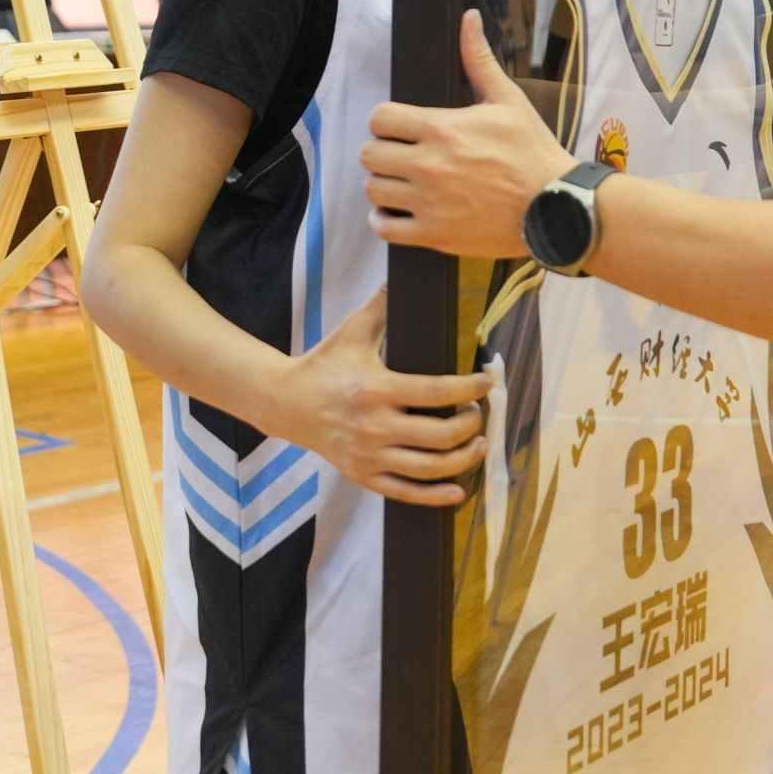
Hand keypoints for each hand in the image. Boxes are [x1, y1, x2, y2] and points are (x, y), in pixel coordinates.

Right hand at [263, 288, 489, 506]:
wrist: (285, 403)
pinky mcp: (363, 475)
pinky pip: (405, 493)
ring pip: (429, 468)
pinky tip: (457, 490)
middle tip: (480, 412)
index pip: (437, 392)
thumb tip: (404, 277)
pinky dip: (435, 496)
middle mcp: (374, 426)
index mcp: (376, 388)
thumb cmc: (324, 364)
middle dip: (471, 424)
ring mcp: (369, 455)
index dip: (471, 387)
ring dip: (463, 459)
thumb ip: (383, 305)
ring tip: (478, 444)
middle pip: (440, 434)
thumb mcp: (352, 330)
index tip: (487, 381)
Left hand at [365, 10, 573, 257]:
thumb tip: (468, 18)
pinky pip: (384, 228)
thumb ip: (478, 60)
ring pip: (373, 190)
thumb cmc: (532, 152)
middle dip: (382, 152)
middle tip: (401, 156)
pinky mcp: (434, 235)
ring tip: (402, 184)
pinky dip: (385, 220)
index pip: (380, 118)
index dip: (386, 121)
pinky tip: (400, 212)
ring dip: (383, 186)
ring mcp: (429, 202)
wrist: (556, 206)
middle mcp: (429, 165)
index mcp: (442, 128)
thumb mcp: (508, 100)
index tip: (400, 129)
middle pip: (369, 154)